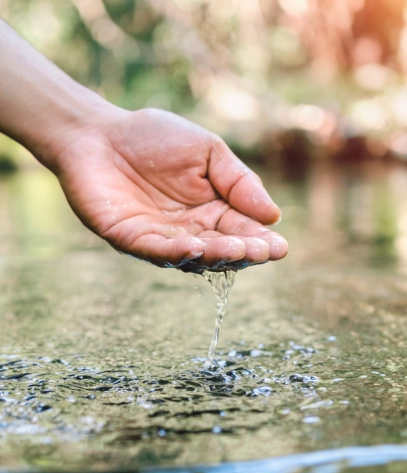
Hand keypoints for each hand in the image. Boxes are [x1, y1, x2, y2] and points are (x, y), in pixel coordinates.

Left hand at [52, 108, 287, 271]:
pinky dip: (175, 252)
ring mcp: (161, 237)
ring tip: (236, 249)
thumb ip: (238, 181)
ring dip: (215, 255)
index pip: (241, 230)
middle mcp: (190, 230)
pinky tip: (195, 247)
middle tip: (263, 251)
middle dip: (243, 252)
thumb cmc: (155, 138)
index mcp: (212, 209)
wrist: (100, 133)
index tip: (279, 247)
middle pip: (221, 248)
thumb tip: (273, 216)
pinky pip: (155, 250)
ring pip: (192, 255)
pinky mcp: (131, 239)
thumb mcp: (208, 151)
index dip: (260, 240)